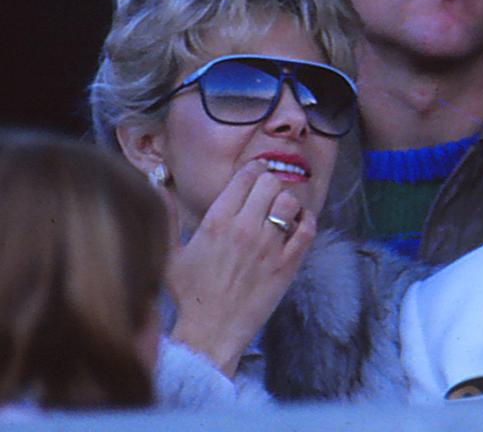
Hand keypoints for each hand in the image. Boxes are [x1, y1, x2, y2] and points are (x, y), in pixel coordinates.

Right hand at [162, 160, 314, 377]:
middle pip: (270, 183)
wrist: (210, 332)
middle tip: (269, 191)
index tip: (256, 170)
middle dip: (270, 182)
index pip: (244, 177)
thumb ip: (167, 214)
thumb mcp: (170, 253)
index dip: (253, 169)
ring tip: (282, 208)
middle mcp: (244, 229)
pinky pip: (307, 229)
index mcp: (216, 222)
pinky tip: (300, 222)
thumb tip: (156, 182)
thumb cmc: (189, 295)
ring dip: (288, 201)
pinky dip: (307, 219)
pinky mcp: (287, 264)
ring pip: (289, 202)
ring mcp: (268, 247)